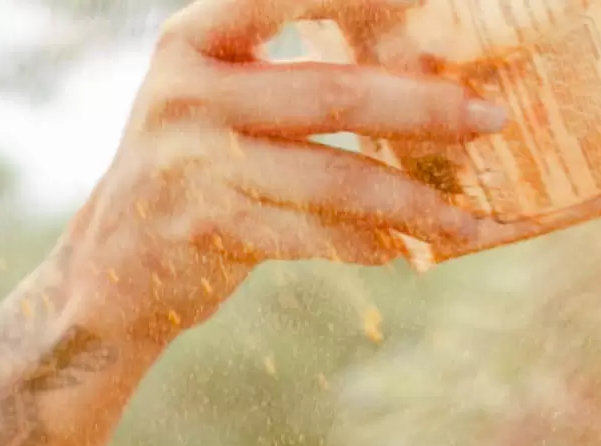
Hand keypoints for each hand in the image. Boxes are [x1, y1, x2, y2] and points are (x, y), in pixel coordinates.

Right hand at [63, 0, 504, 345]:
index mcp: (196, 36)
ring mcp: (191, 165)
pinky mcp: (203, 232)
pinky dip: (367, 243)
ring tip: (465, 214)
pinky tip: (409, 249)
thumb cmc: (194, 162)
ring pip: (332, 179)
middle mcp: (188, 91)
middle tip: (490, 117)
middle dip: (424, 107)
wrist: (110, 263)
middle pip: (334, 93)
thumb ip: (293, 70)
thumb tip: (427, 65)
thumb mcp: (221, 92)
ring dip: (411, 199)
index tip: (444, 0)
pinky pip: (310, 236)